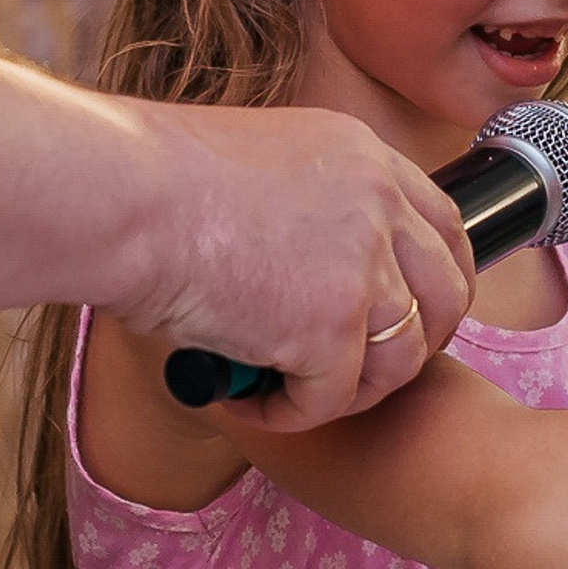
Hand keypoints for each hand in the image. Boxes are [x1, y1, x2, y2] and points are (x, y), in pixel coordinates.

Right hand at [111, 102, 476, 429]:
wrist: (119, 197)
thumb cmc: (151, 184)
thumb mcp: (260, 172)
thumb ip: (306, 213)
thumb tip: (307, 276)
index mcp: (363, 156)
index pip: (444, 225)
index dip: (434, 281)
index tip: (408, 317)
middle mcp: (379, 203)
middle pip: (448, 293)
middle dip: (414, 344)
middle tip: (362, 374)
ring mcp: (363, 263)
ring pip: (400, 357)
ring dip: (350, 389)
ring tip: (288, 390)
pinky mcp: (331, 324)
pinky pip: (333, 397)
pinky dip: (291, 413)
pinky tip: (247, 401)